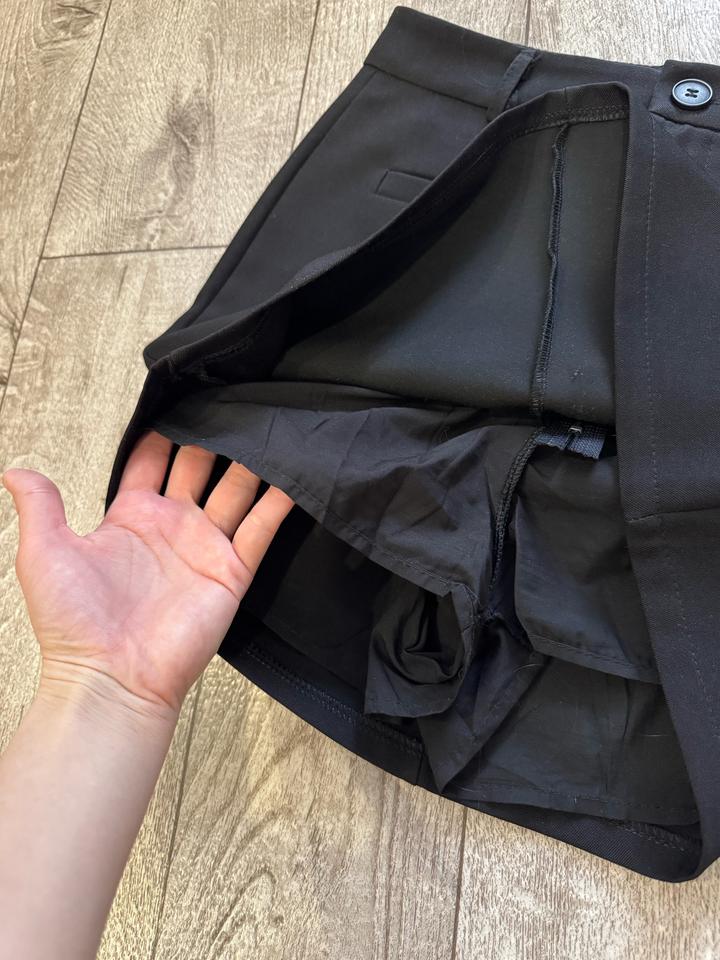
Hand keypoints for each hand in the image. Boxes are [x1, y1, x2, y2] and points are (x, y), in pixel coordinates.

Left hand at [2, 431, 294, 716]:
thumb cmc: (73, 625)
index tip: (181, 402)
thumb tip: (15, 469)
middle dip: (214, 437)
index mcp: (130, 517)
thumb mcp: (45, 552)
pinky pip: (261, 528)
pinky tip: (294, 474)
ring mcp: (205, 548)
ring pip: (237, 490)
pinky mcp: (232, 572)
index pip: (152, 461)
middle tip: (231, 405)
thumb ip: (41, 506)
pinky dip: (280, 501)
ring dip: (252, 461)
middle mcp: (172, 527)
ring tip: (268, 428)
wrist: (111, 679)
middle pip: (201, 467)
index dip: (165, 433)